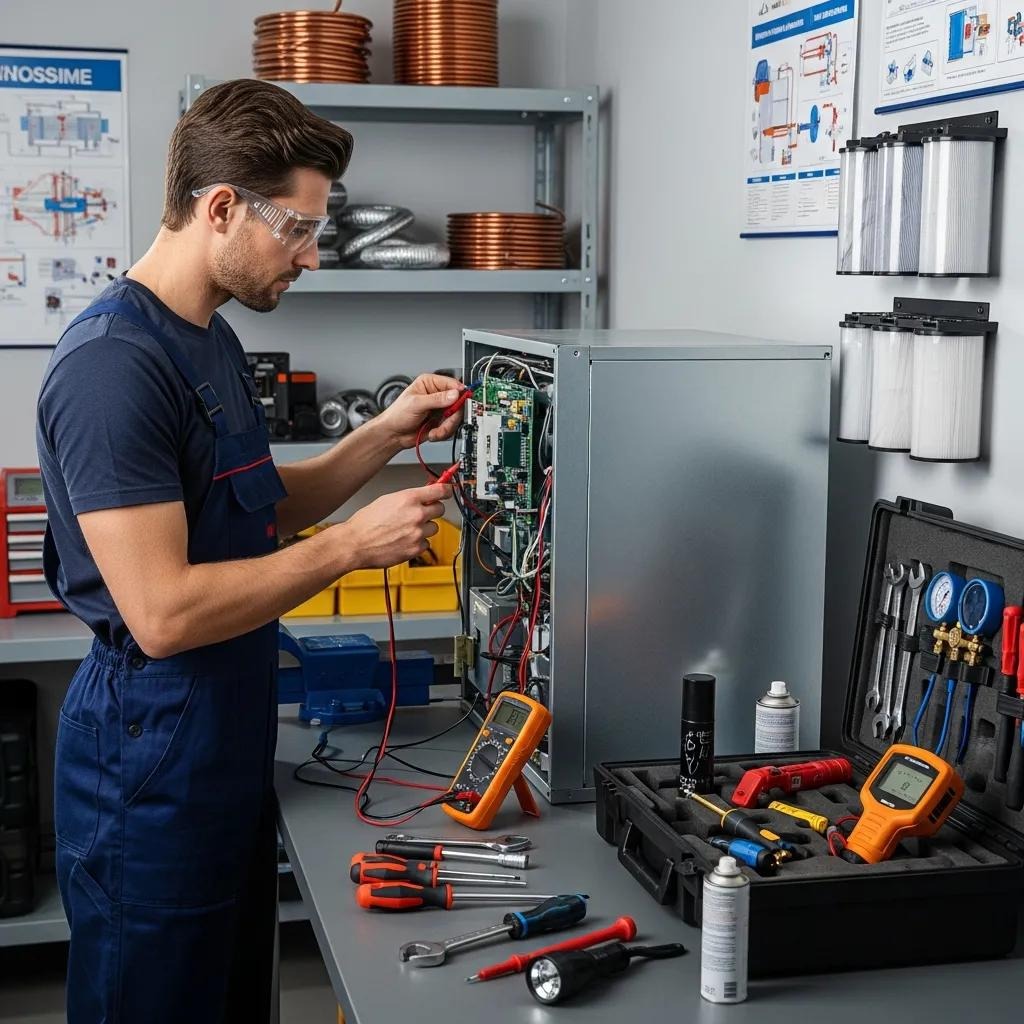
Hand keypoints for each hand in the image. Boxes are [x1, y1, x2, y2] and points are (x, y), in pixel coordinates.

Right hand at [334, 482, 451, 568]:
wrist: (355, 543)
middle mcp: (416, 515)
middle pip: (440, 509)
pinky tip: (404, 540)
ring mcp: (417, 533)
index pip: (440, 490)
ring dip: (424, 528)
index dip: (446, 489)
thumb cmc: (366, 522)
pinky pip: (426, 543)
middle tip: (421, 513)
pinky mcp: (415, 549)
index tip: (448, 490)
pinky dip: (418, 543)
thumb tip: (423, 495)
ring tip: (406, 529)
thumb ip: (408, 498)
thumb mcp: (387, 500)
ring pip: (434, 528)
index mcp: (409, 499)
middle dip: (432, 510)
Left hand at [375, 373, 465, 448]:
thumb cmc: (397, 415)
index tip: (461, 402)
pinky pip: (451, 427)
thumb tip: (453, 394)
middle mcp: (437, 395)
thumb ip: (437, 399)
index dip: (459, 393)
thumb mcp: (416, 404)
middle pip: (457, 402)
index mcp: (430, 383)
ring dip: (446, 427)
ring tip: (436, 431)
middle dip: (452, 415)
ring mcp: (440, 409)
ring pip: (455, 417)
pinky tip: (433, 433)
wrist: (393, 434)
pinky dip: (443, 433)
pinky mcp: (441, 422)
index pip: (451, 384)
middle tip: (447, 421)